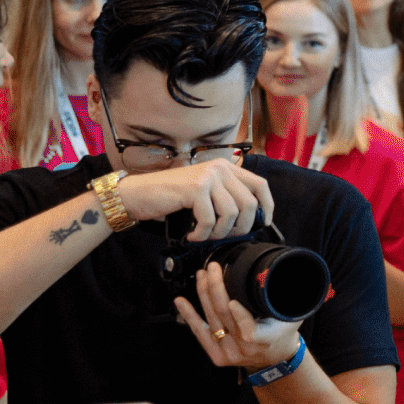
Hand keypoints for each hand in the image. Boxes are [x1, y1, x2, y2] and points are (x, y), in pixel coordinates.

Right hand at [115, 159, 276, 240]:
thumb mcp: (204, 192)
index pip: (260, 185)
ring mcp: (207, 177)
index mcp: (226, 167)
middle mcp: (220, 168)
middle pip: (249, 203)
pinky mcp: (195, 188)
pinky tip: (193, 235)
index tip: (263, 223)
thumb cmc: (169, 197)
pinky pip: (210, 219)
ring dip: (220, 232)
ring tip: (206, 235)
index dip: (267, 206)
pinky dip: (203, 233)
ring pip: (231, 213)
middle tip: (225, 236)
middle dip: (241, 227)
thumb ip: (225, 197)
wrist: (136, 194)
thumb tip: (251, 219)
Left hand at [175, 262, 303, 370]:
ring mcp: (228, 353)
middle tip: (212, 269)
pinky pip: (199, 333)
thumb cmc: (282, 334)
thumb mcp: (292, 317)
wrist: (274, 358)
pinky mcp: (216, 355)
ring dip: (203, 294)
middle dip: (216, 288)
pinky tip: (181, 301)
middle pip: (224, 316)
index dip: (240, 316)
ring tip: (202, 276)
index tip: (232, 300)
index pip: (249, 331)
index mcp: (264, 340)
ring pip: (211, 320)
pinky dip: (189, 315)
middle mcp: (244, 349)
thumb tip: (283, 273)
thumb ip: (286, 300)